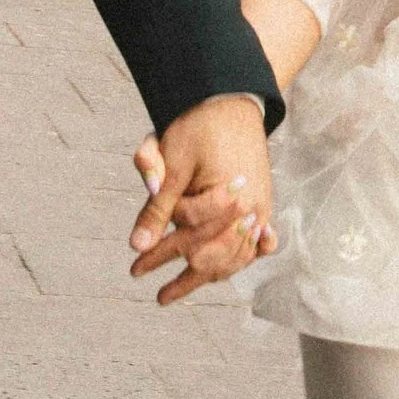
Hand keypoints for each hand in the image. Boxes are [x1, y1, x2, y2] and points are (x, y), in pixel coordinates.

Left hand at [129, 94, 274, 306]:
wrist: (232, 101)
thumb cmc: (197, 127)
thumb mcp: (171, 162)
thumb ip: (156, 206)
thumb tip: (136, 245)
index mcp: (227, 195)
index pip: (188, 235)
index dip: (160, 253)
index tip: (135, 268)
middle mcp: (250, 208)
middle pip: (216, 255)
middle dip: (185, 279)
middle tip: (159, 297)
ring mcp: (261, 208)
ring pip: (237, 256)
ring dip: (210, 276)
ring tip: (182, 290)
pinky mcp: (264, 205)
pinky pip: (255, 245)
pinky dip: (239, 260)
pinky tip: (223, 273)